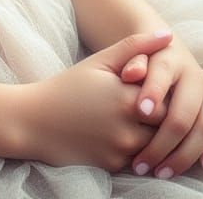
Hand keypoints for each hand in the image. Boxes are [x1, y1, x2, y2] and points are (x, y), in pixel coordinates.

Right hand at [18, 29, 173, 171]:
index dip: (165, 93)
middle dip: (161, 117)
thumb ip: (135, 46)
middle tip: (152, 105)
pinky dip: (136, 149)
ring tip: (138, 120)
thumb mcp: (99, 61)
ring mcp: (121, 151)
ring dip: (152, 136)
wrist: (34, 121)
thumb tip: (168, 35)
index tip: (157, 87)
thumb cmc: (68, 86)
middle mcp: (128, 128)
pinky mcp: (113, 167)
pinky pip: (137, 159)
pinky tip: (121, 136)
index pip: (168, 98)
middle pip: (165, 125)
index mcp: (126, 97)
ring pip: (155, 145)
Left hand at [128, 37, 202, 179]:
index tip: (141, 112)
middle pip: (184, 112)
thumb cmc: (143, 62)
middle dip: (162, 143)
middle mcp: (196, 75)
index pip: (163, 72)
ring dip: (186, 154)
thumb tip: (130, 75)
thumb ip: (131, 61)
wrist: (168, 55)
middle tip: (141, 165)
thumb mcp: (132, 55)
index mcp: (170, 57)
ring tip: (162, 172)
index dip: (154, 91)